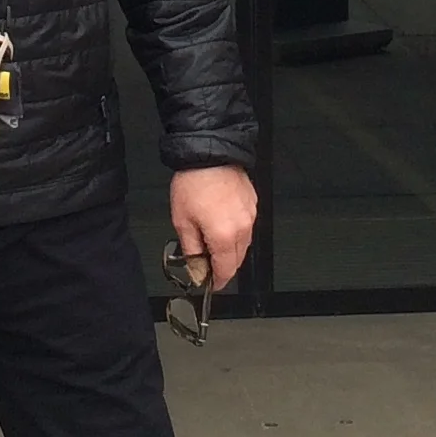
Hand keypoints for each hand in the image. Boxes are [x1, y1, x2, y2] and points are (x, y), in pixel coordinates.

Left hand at [169, 164, 257, 292]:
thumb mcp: (182, 220)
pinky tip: (221, 222)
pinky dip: (236, 232)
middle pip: (237, 260)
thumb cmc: (194, 182)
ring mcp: (250, 215)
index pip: (226, 270)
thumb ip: (191, 249)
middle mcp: (242, 228)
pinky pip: (246, 227)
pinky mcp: (252, 204)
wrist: (209, 152)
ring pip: (243, 244)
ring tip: (211, 239)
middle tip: (206, 262)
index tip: (210, 284)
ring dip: (230, 248)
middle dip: (223, 265)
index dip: (217, 281)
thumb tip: (196, 267)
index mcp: (224, 236)